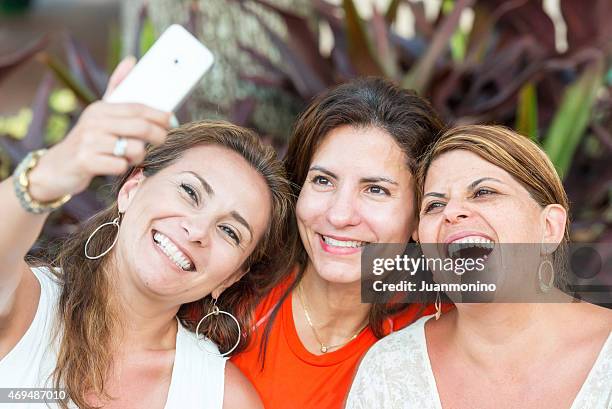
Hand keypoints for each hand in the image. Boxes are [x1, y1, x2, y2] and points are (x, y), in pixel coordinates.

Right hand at [27, 57, 170, 201]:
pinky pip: (121, 165)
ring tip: (129, 155)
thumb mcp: (99, 113)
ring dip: (138, 155)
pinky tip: (113, 165)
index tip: (170, 120)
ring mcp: (89, 142)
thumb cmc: (88, 139)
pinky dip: (122, 167)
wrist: (57, 167)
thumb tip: (131, 60)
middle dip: (158, 134)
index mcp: (100, 109)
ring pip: (134, 149)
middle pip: (141, 127)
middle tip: (161, 140)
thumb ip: (116, 89)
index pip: (137, 107)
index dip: (159, 114)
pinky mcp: (86, 162)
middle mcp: (93, 122)